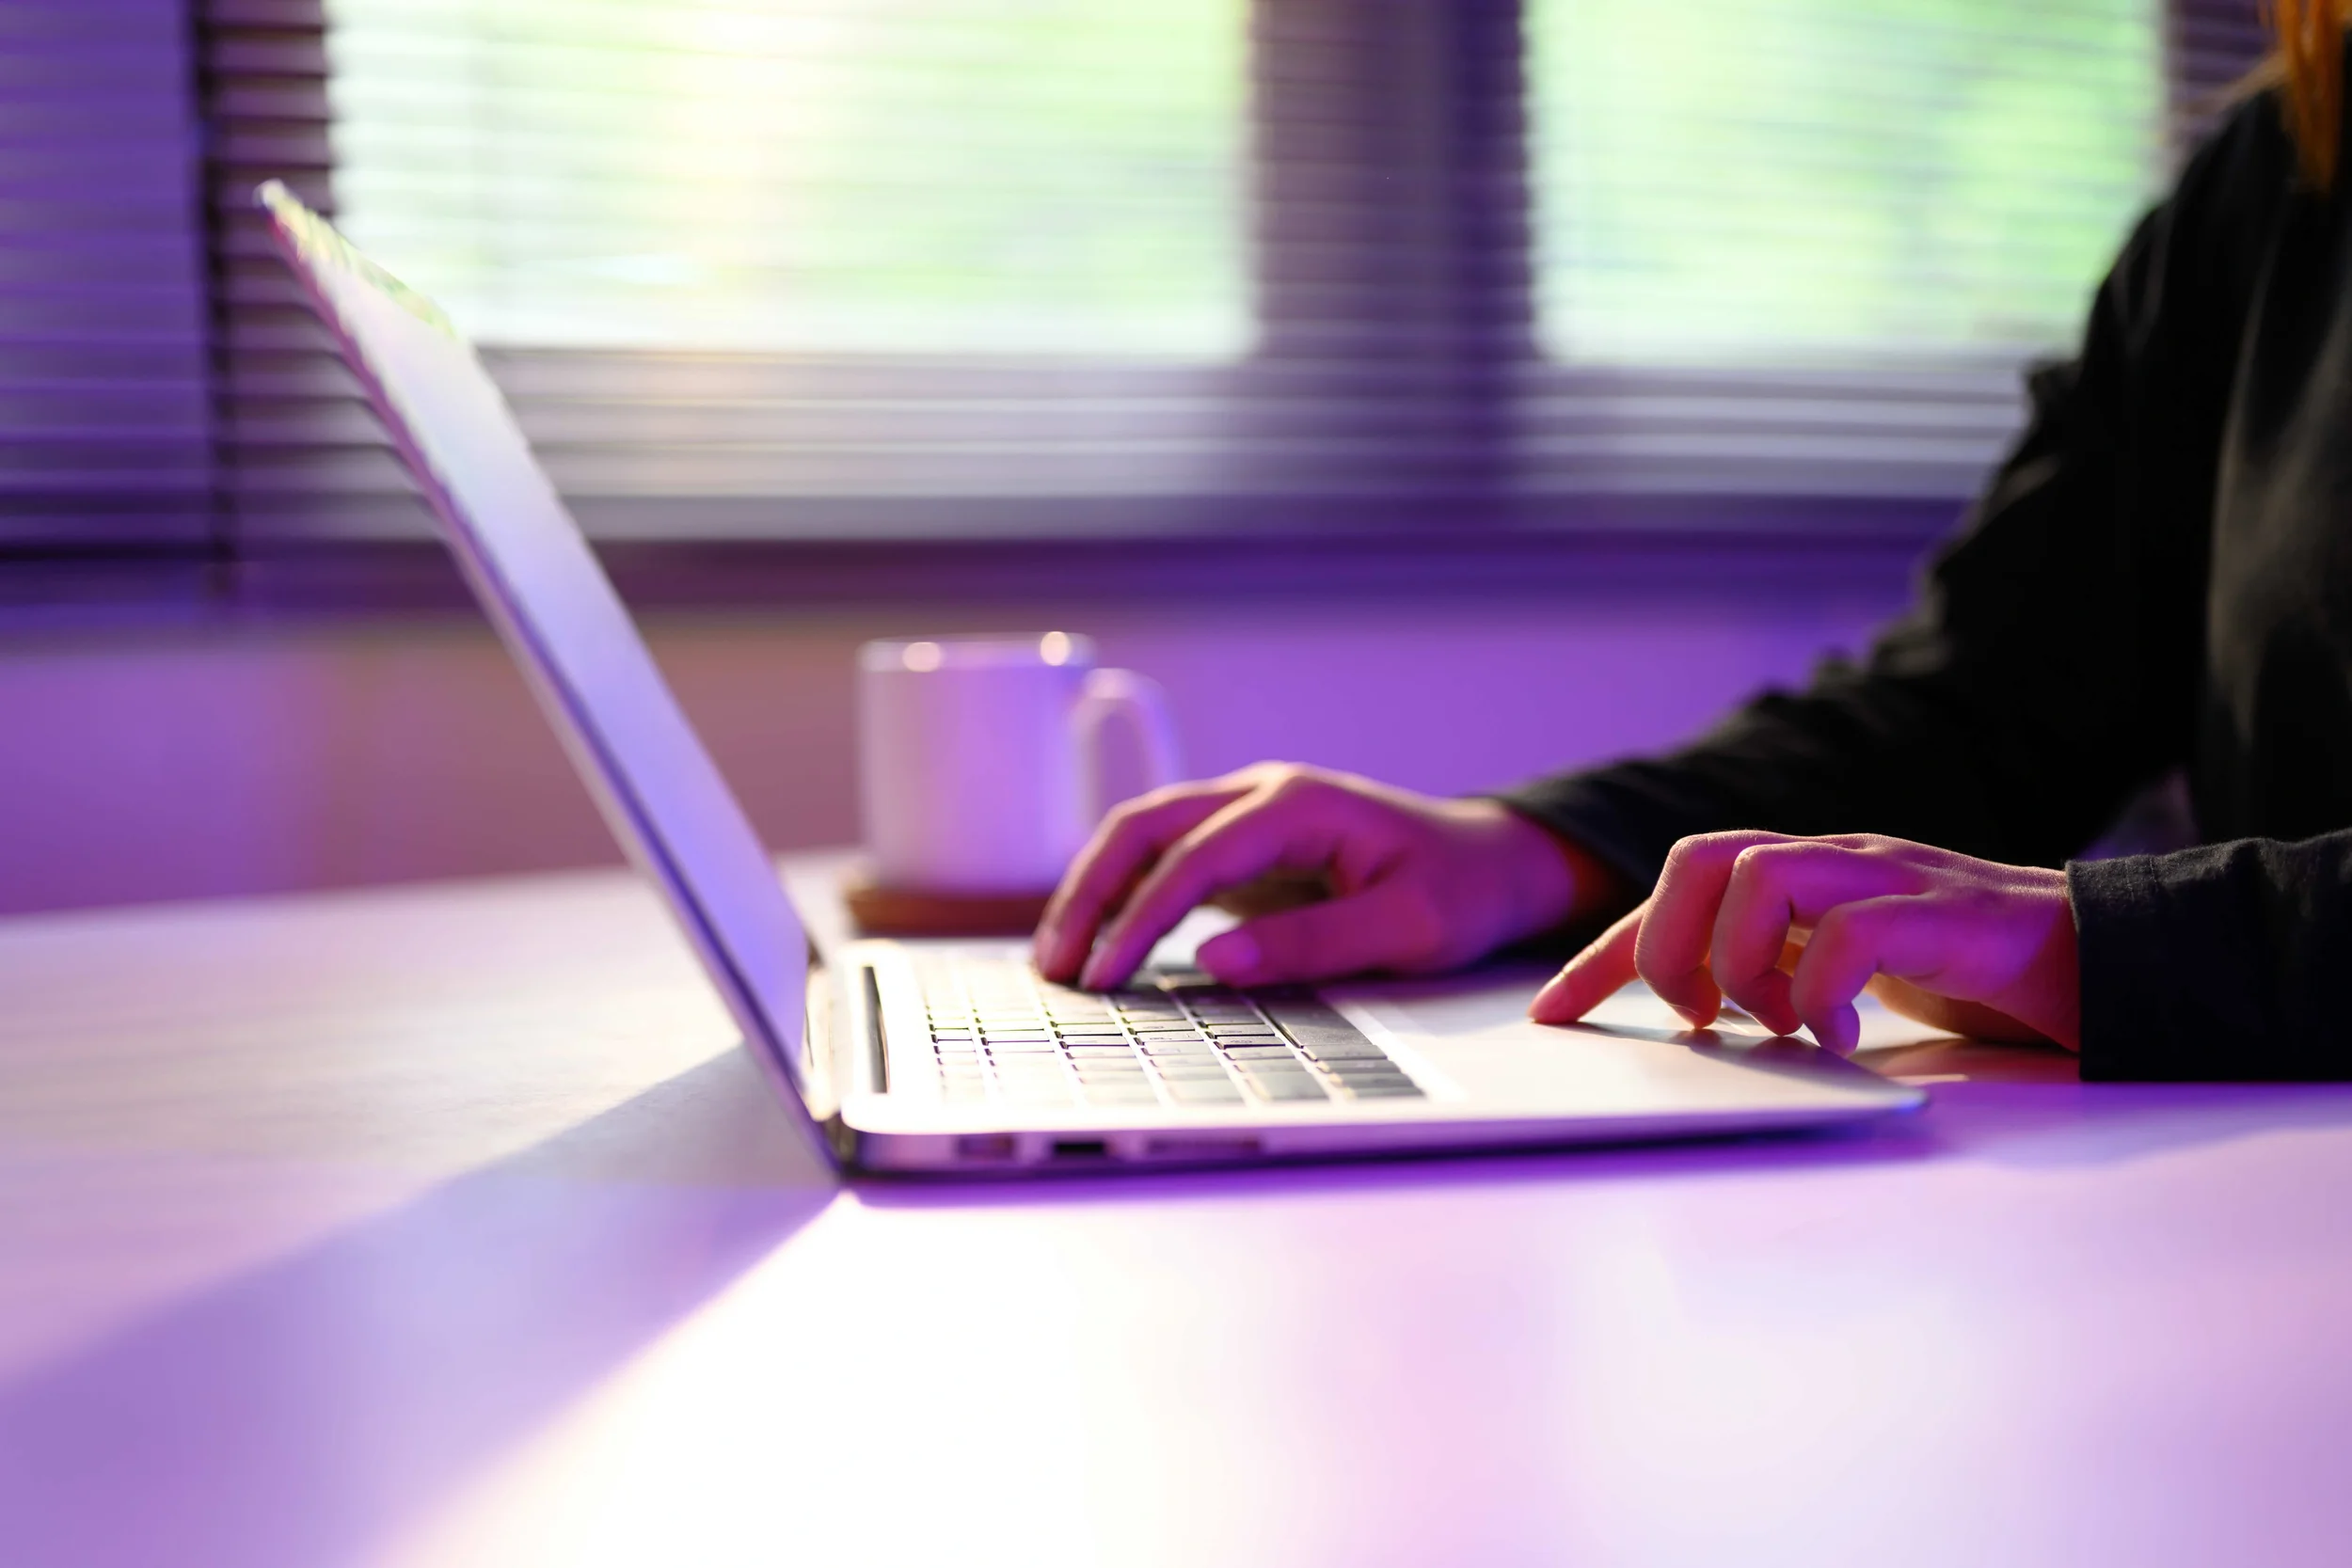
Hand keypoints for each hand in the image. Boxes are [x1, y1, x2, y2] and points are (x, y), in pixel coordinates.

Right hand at [1032, 763, 1617, 990]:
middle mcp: (1260, 796)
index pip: (1193, 855)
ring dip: (1094, 893)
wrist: (1492, 865)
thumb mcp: (1407, 928)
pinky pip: (1163, 863)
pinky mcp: (1241, 850)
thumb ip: (1313, 944)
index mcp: (1299, 805)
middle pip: (1143, 826)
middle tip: (1056, 967)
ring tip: (1059, 962)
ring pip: (1142, 838)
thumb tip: (1214, 960)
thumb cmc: (1461, 892)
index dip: (1141, 918)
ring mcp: (1246, 817)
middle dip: (1088, 893)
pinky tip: (1098, 947)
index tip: (1107, 976)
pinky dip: (1122, 900)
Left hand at [1528, 830, 2079, 1053]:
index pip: (1673, 893)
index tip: (1551, 1015)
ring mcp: (1889, 876)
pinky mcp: (1948, 910)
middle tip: (1695, 1019)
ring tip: (1769, 1026)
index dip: (1602, 954)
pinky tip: (1838, 1039)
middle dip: (1666, 943)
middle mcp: (1835, 861)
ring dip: (1739, 963)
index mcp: (1802, 877)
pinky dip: (1823, 989)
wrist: (2107, 958)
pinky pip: (1853, 929)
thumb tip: (1693, 1026)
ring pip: (1760, 874)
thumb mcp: (1848, 976)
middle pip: (1700, 856)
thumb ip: (1779, 976)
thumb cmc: (1971, 974)